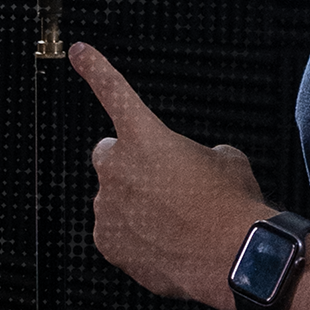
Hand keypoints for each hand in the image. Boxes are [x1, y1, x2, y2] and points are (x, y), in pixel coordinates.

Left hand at [70, 43, 269, 309]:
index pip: (114, 91)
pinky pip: (115, 231)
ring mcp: (108, 208)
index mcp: (145, 136)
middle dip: (129, 163)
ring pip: (114, 196)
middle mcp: (118, 168)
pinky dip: (134, 234)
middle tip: (162, 182)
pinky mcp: (107, 243)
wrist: (232, 257)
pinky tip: (165, 241)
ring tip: (174, 220)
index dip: (95, 68)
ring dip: (135, 202)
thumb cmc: (230, 205)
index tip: (77, 52)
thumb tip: (198, 163)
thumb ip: (200, 152)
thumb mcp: (227, 160)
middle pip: (109, 155)